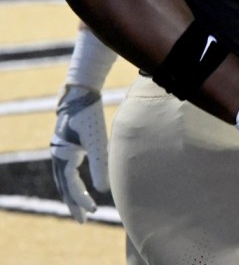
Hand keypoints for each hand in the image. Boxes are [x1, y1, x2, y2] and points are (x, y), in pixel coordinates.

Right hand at [50, 85, 107, 222]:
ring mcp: (61, 150)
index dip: (81, 200)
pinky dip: (73, 180)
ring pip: (64, 178)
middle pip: (64, 186)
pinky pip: (68, 168)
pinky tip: (81, 183)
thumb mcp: (97, 141)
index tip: (93, 212)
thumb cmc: (89, 115)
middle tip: (82, 221)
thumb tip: (104, 190)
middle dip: (73, 203)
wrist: (81, 92)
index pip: (71, 186)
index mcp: (62, 157)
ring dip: (72, 194)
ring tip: (81, 207)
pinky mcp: (68, 144)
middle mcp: (58, 155)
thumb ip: (100, 165)